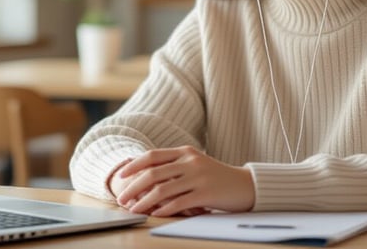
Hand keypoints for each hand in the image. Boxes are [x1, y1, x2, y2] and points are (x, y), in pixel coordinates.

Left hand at [112, 146, 254, 216]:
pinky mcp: (206, 193)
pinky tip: (154, 215)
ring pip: (162, 190)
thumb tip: (146, 174)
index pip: (152, 156)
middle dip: (133, 187)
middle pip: (153, 173)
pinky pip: (178, 202)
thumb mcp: (196, 164)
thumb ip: (175, 165)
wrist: (245, 184)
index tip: (121, 175)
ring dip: (144, 202)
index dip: (134, 165)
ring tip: (133, 210)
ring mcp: (198, 176)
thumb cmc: (217, 177)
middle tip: (122, 199)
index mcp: (185, 151)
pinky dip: (163, 210)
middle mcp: (190, 161)